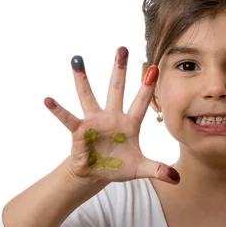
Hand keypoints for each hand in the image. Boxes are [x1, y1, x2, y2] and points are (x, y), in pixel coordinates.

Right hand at [44, 47, 179, 185]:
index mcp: (130, 124)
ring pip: (89, 96)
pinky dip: (58, 110)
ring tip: (77, 59)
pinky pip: (68, 119)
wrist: (97, 174)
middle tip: (122, 48)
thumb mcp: (140, 169)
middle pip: (117, 89)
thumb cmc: (119, 166)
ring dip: (82, 79)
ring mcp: (94, 122)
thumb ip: (158, 170)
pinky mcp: (79, 132)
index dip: (148, 86)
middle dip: (119, 69)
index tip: (155, 66)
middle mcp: (112, 117)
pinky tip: (48, 100)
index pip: (142, 102)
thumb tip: (177, 179)